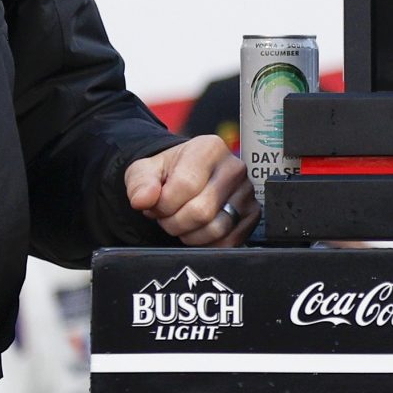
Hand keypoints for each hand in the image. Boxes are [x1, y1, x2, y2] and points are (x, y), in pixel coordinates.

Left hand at [124, 136, 255, 245]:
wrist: (187, 178)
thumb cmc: (168, 174)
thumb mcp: (145, 170)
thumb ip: (140, 183)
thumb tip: (143, 199)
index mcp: (209, 148)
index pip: (185, 185)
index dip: (162, 204)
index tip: (155, 204)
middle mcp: (234, 168)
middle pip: (201, 211)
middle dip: (174, 222)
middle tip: (166, 217)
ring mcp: (247, 192)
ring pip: (215, 229)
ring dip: (189, 235)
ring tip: (180, 222)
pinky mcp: (252, 214)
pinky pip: (229, 241)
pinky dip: (207, 243)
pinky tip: (196, 231)